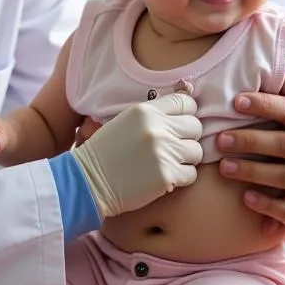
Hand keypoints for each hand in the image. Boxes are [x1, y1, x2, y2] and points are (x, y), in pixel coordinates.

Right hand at [72, 93, 202, 216]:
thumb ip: (154, 113)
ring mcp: (163, 152)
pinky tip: (165, 178)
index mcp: (146, 110)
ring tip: (168, 163)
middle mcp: (157, 128)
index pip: (186, 103)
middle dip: (187, 138)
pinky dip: (181, 178)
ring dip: (186, 159)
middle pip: (196, 127)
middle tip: (173, 148)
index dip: (187, 114)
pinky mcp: (166, 176)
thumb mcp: (125, 120)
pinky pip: (191, 174)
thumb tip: (187, 103)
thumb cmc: (107, 151)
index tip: (179, 125)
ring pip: (197, 152)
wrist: (88, 181)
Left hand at [216, 92, 284, 237]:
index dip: (264, 104)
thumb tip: (249, 67)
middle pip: (284, 143)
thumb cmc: (277, 149)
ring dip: (252, 170)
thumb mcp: (276, 126)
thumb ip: (264, 106)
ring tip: (224, 167)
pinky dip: (268, 205)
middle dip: (250, 140)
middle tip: (220, 139)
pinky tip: (246, 198)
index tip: (235, 101)